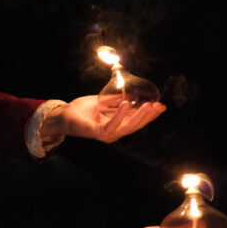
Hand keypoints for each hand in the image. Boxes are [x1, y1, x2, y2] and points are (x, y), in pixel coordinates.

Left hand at [44, 94, 165, 143]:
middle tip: (159, 106)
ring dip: (140, 115)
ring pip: (128, 126)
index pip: (137, 120)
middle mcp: (115, 131)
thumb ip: (115, 100)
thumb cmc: (82, 109)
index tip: (161, 105)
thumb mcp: (102, 102)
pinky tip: (127, 105)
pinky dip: (120, 115)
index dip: (149, 114)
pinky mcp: (99, 133)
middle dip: (149, 115)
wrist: (65, 114)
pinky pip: (112, 125)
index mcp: (117, 124)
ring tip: (149, 105)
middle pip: (136, 124)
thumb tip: (130, 94)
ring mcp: (108, 134)